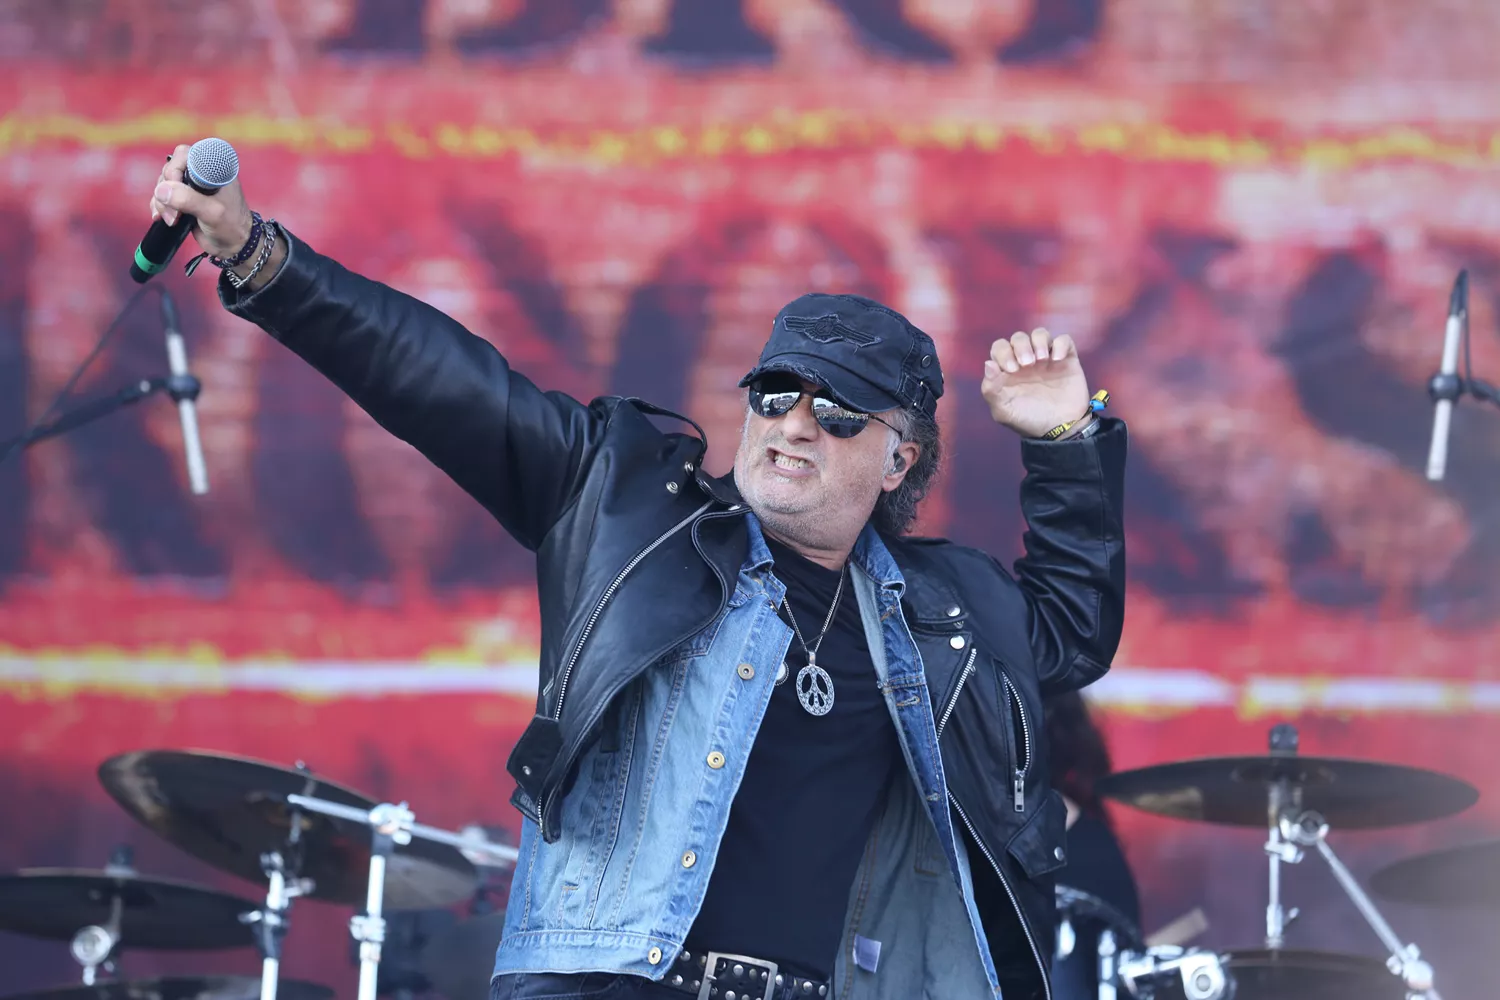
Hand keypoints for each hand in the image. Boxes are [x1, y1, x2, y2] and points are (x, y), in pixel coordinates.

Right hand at [149, 144, 255, 259]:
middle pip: (170, 169)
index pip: (186, 154)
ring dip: (162, 202)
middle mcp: (200, 175)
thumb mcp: (213, 213)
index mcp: (213, 170)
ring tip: (173, 219)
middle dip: (167, 189)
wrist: (233, 246)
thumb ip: (188, 200)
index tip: (177, 187)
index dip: (175, 169)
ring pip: (163, 184)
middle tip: (175, 211)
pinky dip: (159, 206)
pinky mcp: (183, 200)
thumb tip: (162, 190)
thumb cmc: (232, 226)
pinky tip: (161, 218)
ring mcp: (190, 187)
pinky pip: (162, 196)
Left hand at [981, 328, 1090, 438]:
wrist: (1060, 430)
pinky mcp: (1067, 360)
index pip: (1000, 347)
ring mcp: (1046, 359)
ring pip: (1040, 334)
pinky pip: (1064, 340)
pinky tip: (1057, 360)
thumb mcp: (1004, 411)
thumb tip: (988, 364)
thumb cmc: (1028, 420)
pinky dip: (1060, 344)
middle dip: (1020, 347)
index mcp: (1008, 370)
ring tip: (1041, 360)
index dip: (1003, 352)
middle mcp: (1026, 360)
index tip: (1011, 370)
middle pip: (1019, 338)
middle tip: (1027, 365)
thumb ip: (991, 389)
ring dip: (1039, 342)